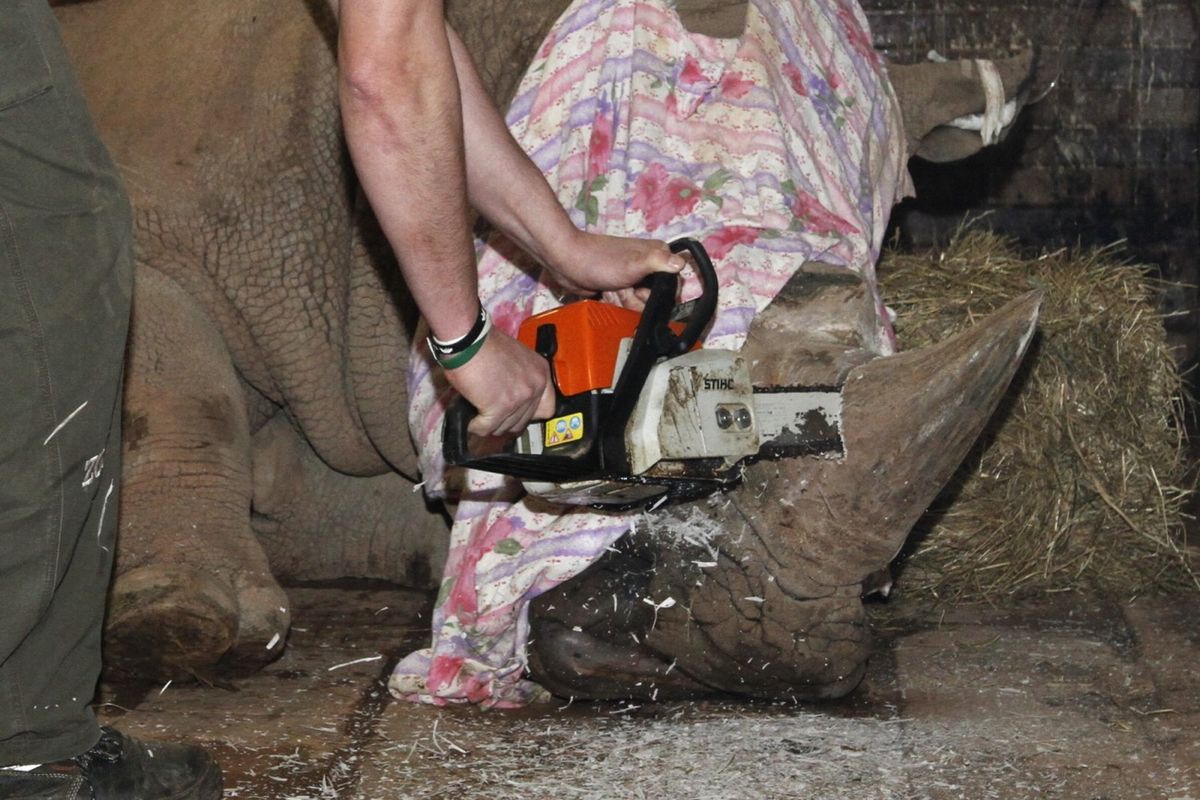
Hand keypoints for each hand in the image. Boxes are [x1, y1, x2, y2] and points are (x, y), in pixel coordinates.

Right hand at [442, 328, 555, 436]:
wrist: (468, 339)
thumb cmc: (484, 343)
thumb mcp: (515, 357)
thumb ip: (521, 377)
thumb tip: (511, 395)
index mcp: (541, 372)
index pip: (547, 409)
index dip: (529, 414)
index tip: (516, 413)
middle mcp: (534, 386)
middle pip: (522, 422)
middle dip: (505, 420)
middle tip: (492, 414)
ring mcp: (519, 399)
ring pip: (504, 427)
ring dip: (489, 424)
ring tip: (478, 413)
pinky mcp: (499, 408)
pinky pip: (486, 428)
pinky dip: (476, 426)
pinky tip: (472, 420)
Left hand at [546, 231, 685, 310]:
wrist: (567, 263)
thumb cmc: (600, 260)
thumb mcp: (634, 263)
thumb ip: (659, 263)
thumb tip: (681, 264)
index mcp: (657, 255)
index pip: (673, 283)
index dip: (660, 295)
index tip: (644, 292)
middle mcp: (647, 265)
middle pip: (654, 298)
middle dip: (636, 300)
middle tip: (622, 288)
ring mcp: (631, 277)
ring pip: (637, 304)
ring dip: (622, 302)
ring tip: (610, 289)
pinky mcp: (617, 287)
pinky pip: (623, 305)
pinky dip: (613, 303)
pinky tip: (604, 294)